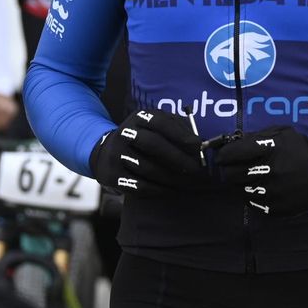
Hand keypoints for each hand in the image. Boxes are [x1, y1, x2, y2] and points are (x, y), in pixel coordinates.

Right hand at [89, 109, 207, 194]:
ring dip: (171, 177)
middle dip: (178, 157)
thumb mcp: (155, 125)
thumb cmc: (142, 138)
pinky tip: (172, 190)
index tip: (198, 146)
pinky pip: (139, 186)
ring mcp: (116, 154)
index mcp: (138, 117)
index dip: (181, 134)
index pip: (161, 122)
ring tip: (188, 182)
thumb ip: (178, 128)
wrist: (105, 153)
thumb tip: (201, 141)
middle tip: (196, 169)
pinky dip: (159, 190)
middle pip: (152, 144)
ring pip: (147, 167)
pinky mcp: (112, 175)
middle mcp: (125, 133)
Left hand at [215, 127, 307, 215]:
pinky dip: (252, 196)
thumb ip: (257, 137)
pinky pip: (252, 203)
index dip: (223, 155)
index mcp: (269, 149)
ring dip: (241, 184)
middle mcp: (269, 170)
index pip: (232, 154)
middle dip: (229, 170)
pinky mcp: (276, 207)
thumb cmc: (301, 149)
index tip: (222, 156)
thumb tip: (233, 142)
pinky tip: (261, 188)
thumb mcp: (282, 133)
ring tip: (250, 178)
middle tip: (234, 168)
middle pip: (231, 175)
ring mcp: (272, 191)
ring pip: (240, 190)